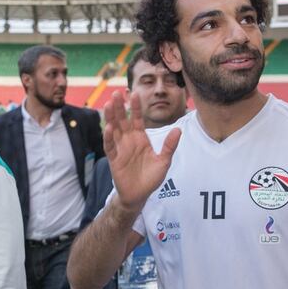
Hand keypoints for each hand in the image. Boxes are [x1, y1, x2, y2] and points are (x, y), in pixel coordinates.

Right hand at [103, 91, 180, 212]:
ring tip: (110, 104)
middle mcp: (129, 141)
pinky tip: (109, 128)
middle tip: (117, 92)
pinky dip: (109, 137)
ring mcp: (120, 149)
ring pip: (114, 129)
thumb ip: (169, 146)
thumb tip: (179, 130)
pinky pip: (110, 146)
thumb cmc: (151, 178)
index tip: (135, 93)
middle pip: (123, 120)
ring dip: (111, 117)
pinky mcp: (114, 159)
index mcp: (141, 138)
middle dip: (120, 107)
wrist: (139, 196)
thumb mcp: (164, 161)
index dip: (136, 107)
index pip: (137, 119)